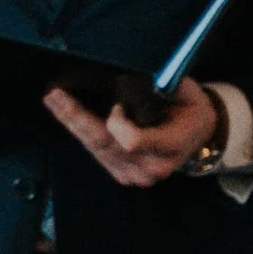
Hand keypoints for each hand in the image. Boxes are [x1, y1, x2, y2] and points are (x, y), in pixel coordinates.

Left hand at [42, 74, 220, 189]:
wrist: (198, 135)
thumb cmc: (191, 109)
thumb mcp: (186, 93)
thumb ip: (161, 88)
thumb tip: (130, 79)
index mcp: (172, 145)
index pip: (134, 142)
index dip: (119, 123)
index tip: (118, 105)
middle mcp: (151, 167)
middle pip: (105, 144)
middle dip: (77, 118)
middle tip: (55, 96)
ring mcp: (135, 175)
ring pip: (96, 149)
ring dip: (72, 123)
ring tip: (54, 100)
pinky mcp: (121, 174)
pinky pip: (96, 152)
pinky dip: (81, 132)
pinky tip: (65, 114)